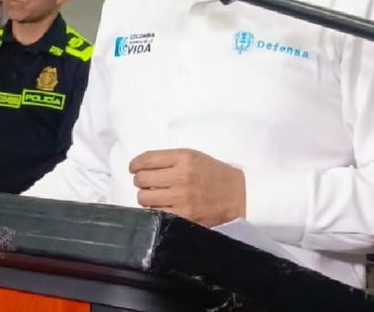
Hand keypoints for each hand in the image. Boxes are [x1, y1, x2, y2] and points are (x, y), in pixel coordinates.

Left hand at [129, 148, 244, 226]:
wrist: (239, 195)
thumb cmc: (214, 174)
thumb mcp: (194, 157)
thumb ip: (169, 159)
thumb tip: (141, 167)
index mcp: (183, 158)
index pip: (146, 159)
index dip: (135, 164)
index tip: (134, 168)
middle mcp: (181, 176)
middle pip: (141, 180)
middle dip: (140, 181)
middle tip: (147, 184)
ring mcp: (182, 198)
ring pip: (144, 198)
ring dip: (146, 197)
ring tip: (154, 197)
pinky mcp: (184, 216)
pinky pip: (155, 214)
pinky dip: (154, 211)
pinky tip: (160, 208)